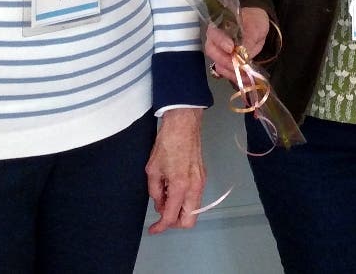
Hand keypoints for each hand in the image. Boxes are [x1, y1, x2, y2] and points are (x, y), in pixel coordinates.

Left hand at [145, 107, 205, 233]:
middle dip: (175, 222)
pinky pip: (195, 197)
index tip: (152, 229)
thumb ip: (155, 191)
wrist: (184, 124)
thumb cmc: (166, 144)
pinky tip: (172, 188)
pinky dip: (184, 200)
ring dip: (180, 210)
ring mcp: (201, 182)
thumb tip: (160, 203)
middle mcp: (194, 188)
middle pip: (189, 220)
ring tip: (165, 197)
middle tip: (161, 214)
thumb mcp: (152, 170)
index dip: (161, 227)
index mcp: (180, 187)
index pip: (171, 217)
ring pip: (194, 209)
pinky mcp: (203, 176)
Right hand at [204, 7, 269, 79]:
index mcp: (219, 25)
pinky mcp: (226, 64)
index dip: (221, 42)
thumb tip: (243, 50)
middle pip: (212, 52)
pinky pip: (228, 73)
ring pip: (219, 65)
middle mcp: (215, 40)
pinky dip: (238, 78)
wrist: (258, 28)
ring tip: (247, 76)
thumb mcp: (255, 25)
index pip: (214, 33)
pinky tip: (247, 80)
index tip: (231, 48)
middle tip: (240, 66)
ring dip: (233, 73)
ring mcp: (220, 53)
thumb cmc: (254, 21)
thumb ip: (249, 36)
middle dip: (226, 61)